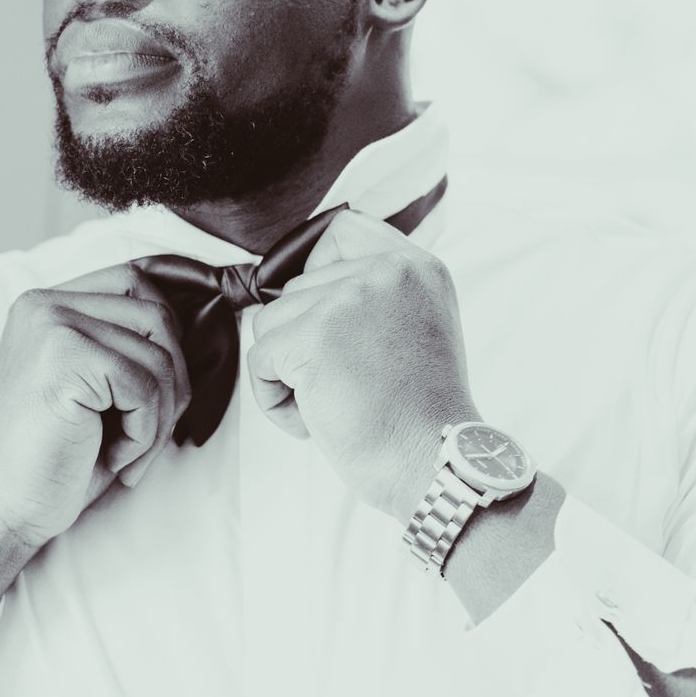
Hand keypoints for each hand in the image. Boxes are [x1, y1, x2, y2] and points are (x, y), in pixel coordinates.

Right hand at [0, 263, 192, 546]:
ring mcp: (50, 327)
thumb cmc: (58, 455)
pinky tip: (112, 456)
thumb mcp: (95, 385)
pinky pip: (146, 387)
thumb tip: (200, 318)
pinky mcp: (63, 360)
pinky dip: (144, 433)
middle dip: (172, 383)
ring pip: (160, 356)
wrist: (7, 508)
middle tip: (147, 433)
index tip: (159, 392)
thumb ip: (125, 342)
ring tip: (126, 450)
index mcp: (46, 304)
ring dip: (159, 417)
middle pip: (157, 316)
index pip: (136, 282)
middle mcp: (43, 304)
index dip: (166, 336)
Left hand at [245, 210, 478, 518]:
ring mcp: (349, 300)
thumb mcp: (417, 329)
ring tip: (336, 402)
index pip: (341, 231)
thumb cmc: (420, 416)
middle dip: (305, 340)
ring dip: (289, 371)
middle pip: (296, 287)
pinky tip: (315, 420)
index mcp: (416, 267)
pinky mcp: (314, 337)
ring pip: (271, 322)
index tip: (332, 322)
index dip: (318, 271)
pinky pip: (260, 360)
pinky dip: (275, 399)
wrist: (435, 464)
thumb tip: (296, 288)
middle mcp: (386, 271)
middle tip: (351, 384)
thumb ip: (372, 297)